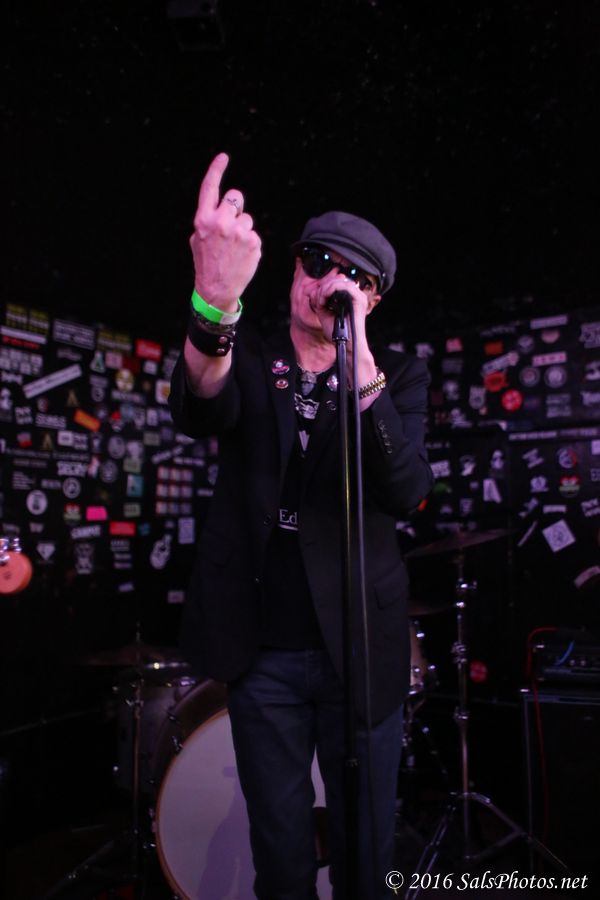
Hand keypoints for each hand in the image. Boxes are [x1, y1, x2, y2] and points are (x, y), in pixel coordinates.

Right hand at [190, 153, 261, 309]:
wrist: (217, 289)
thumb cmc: (206, 262)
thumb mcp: (197, 238)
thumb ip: (209, 219)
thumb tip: (221, 206)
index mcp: (203, 220)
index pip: (210, 188)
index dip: (216, 170)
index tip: (223, 157)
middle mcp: (221, 222)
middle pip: (236, 197)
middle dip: (234, 207)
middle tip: (230, 225)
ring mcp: (239, 232)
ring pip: (247, 217)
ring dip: (242, 228)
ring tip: (234, 247)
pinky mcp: (254, 242)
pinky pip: (253, 233)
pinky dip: (249, 242)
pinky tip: (241, 255)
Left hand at [310, 272, 371, 344]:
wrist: (346, 344)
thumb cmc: (337, 332)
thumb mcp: (325, 313)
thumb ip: (321, 300)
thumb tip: (315, 290)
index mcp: (349, 297)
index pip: (336, 282)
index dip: (324, 287)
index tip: (318, 300)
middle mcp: (355, 295)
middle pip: (337, 280)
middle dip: (324, 288)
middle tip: (318, 300)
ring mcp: (359, 296)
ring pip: (340, 281)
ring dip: (326, 288)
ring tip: (321, 300)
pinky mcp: (360, 300)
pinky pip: (345, 286)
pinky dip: (332, 289)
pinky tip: (325, 298)